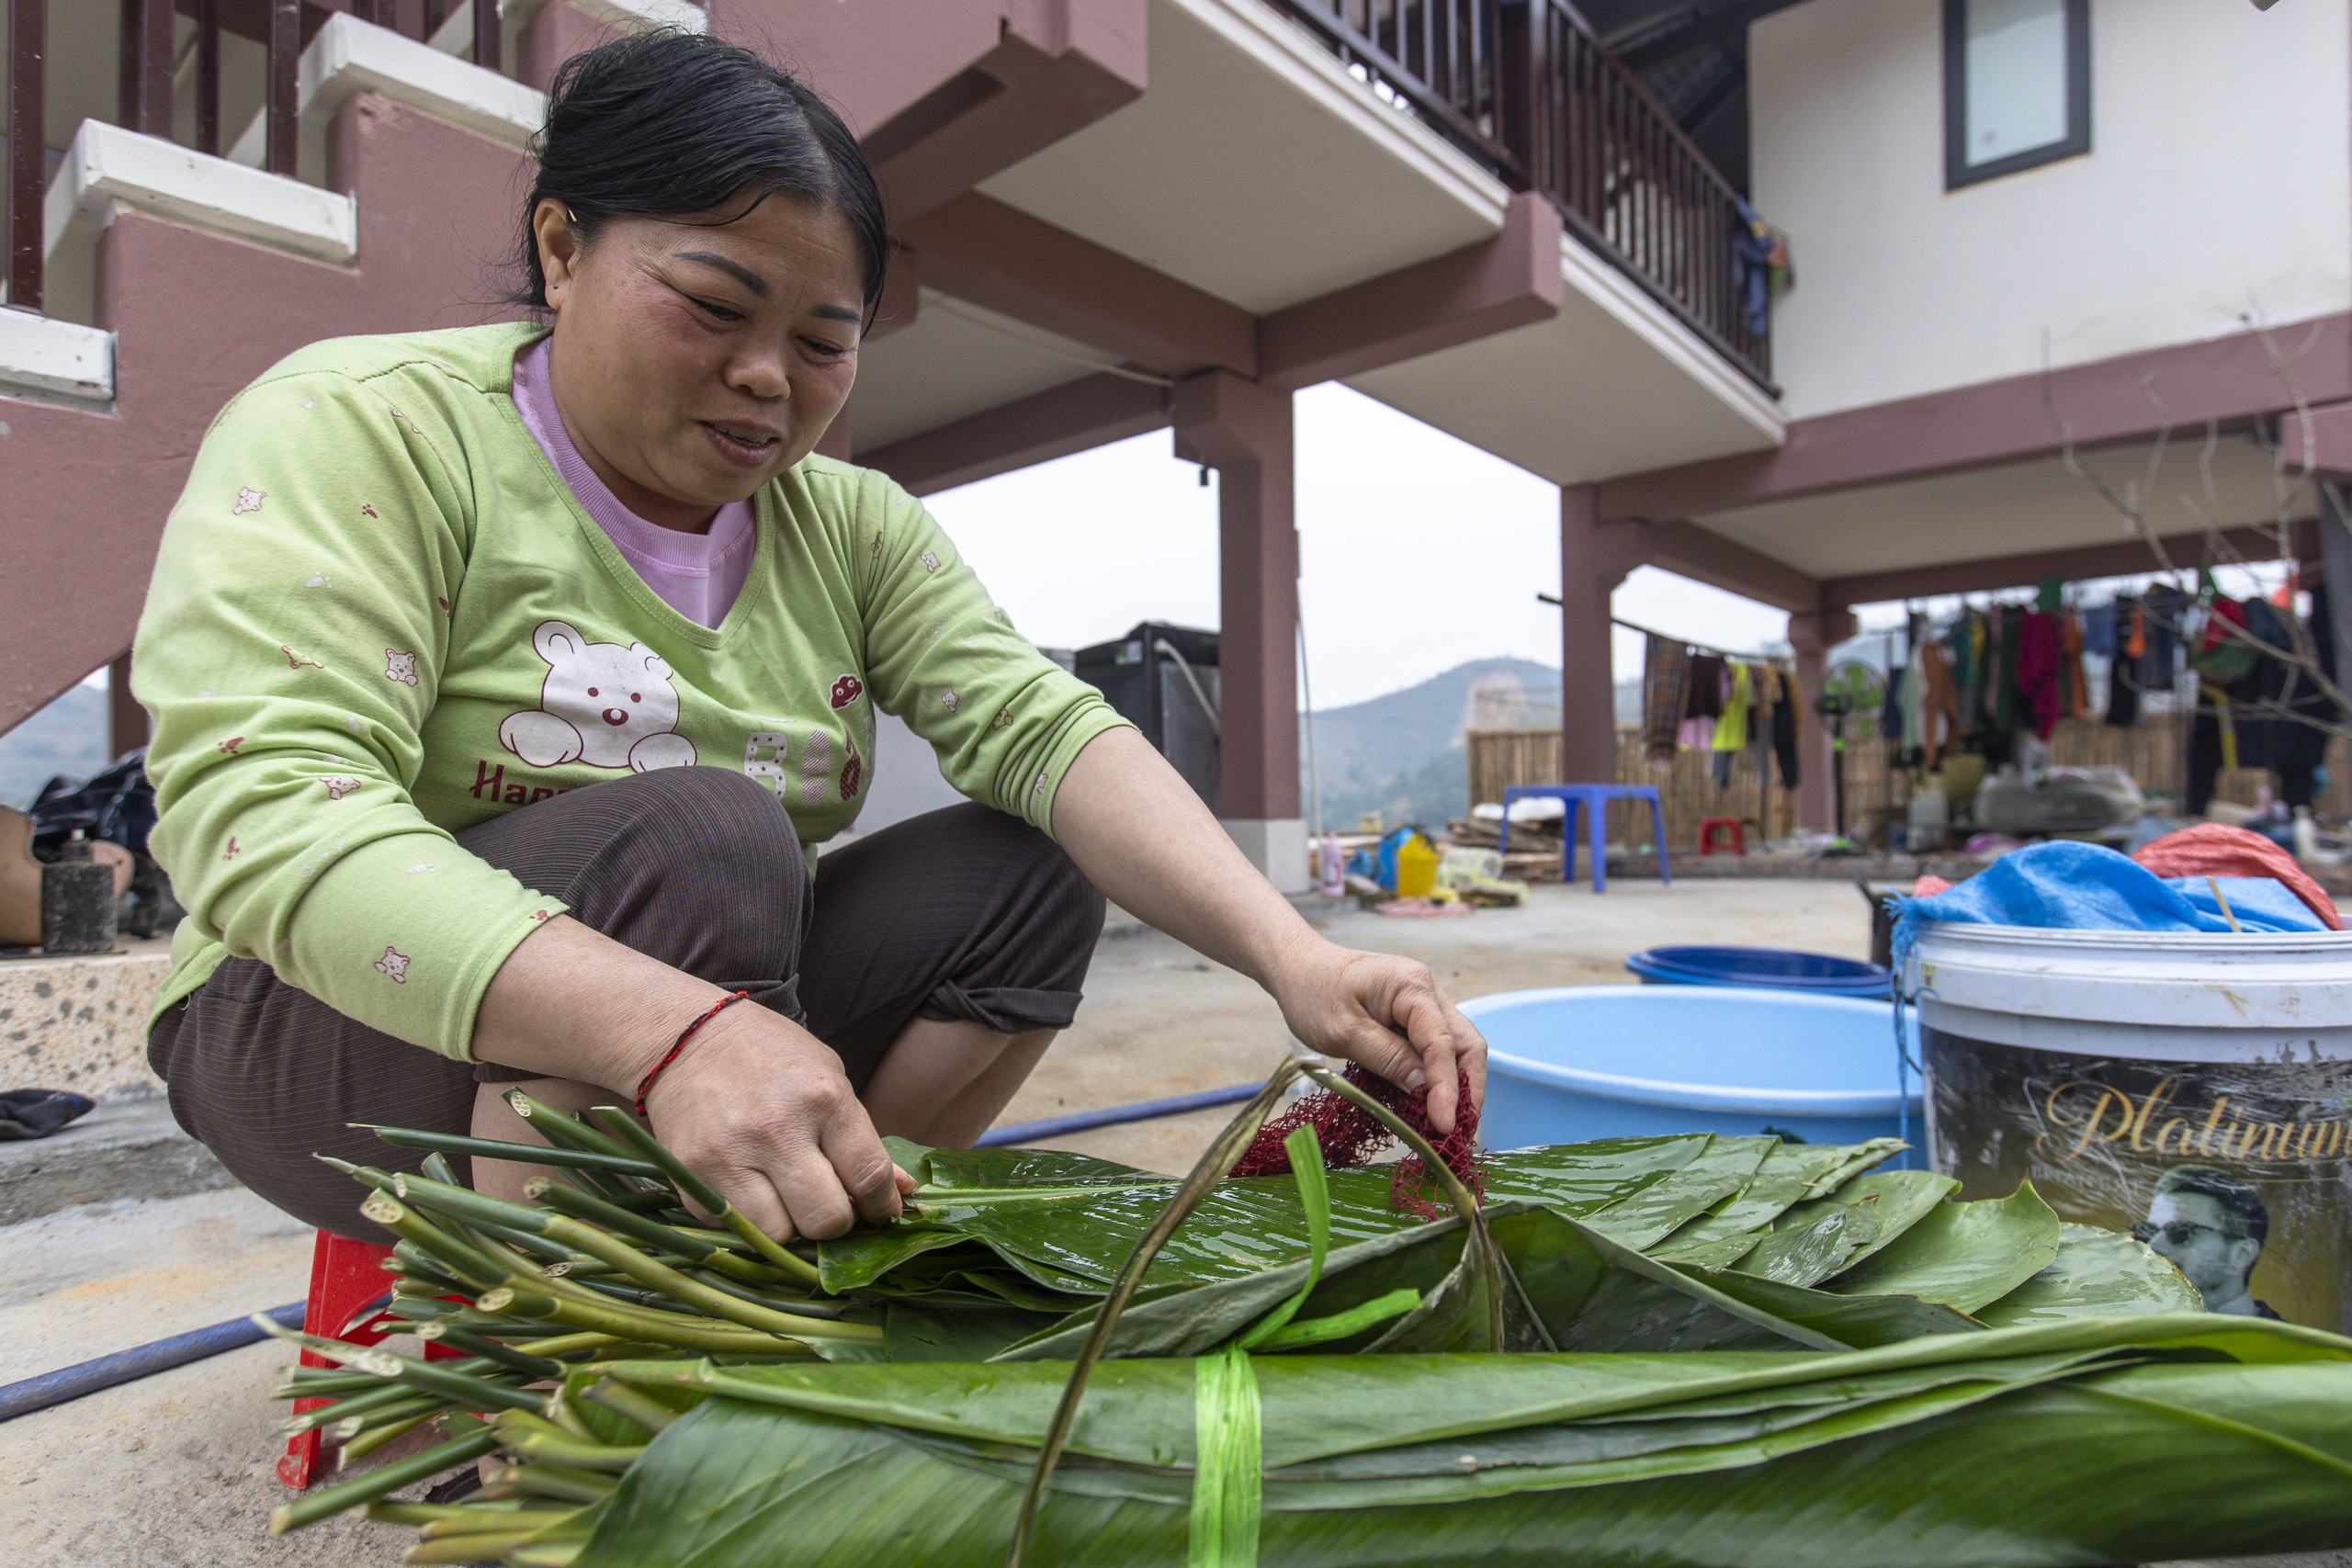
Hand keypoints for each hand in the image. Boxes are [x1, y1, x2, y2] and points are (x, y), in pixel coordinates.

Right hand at [640, 1002, 913, 1240]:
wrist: (687, 1041)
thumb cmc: (771, 1059)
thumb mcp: (829, 1080)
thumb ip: (863, 1139)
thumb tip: (903, 1191)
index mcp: (822, 1098)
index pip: (869, 1176)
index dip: (882, 1205)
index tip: (881, 1211)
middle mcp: (777, 1129)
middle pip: (827, 1219)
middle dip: (837, 1221)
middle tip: (831, 1204)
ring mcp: (729, 1155)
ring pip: (779, 1236)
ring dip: (791, 1226)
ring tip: (787, 1199)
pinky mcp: (692, 1175)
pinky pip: (734, 1226)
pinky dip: (748, 1219)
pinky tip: (750, 1188)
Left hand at [1265, 936, 1486, 1134]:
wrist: (1299, 968)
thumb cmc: (1314, 994)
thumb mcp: (1344, 1032)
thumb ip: (1388, 1059)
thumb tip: (1426, 1089)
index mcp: (1412, 986)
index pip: (1442, 1044)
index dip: (1447, 1088)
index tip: (1444, 1125)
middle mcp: (1428, 992)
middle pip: (1465, 1044)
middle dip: (1468, 1090)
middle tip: (1459, 1132)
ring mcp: (1424, 1005)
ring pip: (1456, 1049)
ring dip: (1457, 1087)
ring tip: (1449, 1125)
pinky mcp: (1414, 1020)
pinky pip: (1436, 1051)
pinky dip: (1439, 1079)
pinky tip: (1432, 1105)